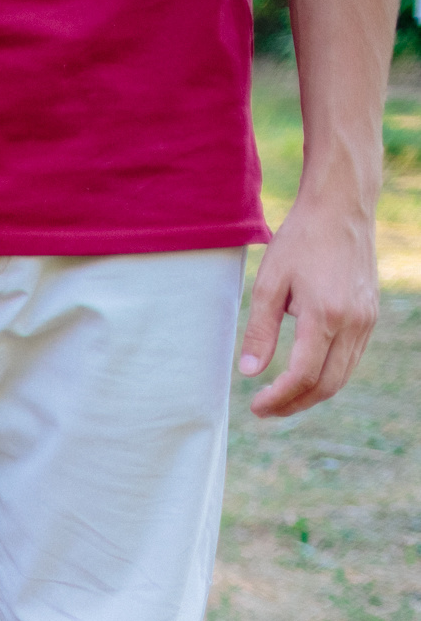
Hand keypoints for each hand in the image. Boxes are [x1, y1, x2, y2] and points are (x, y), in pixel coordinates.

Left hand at [239, 193, 378, 419]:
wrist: (341, 209)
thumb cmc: (300, 242)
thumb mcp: (268, 284)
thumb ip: (260, 331)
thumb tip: (250, 373)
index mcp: (326, 316)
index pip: (303, 375)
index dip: (278, 398)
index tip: (255, 407)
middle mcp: (353, 322)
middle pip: (328, 384)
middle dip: (295, 404)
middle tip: (265, 411)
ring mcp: (366, 319)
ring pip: (343, 375)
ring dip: (312, 394)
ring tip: (281, 399)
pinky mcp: (370, 314)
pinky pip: (351, 358)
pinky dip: (328, 375)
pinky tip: (304, 376)